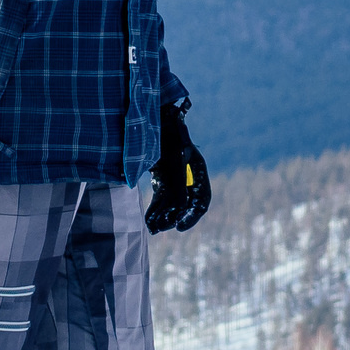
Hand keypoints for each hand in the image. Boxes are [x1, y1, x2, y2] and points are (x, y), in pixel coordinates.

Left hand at [146, 102, 211, 233]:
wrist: (155, 121)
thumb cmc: (169, 132)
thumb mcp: (176, 151)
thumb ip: (180, 174)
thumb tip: (182, 203)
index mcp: (198, 172)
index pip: (201, 201)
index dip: (192, 216)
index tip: (178, 227)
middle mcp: (189, 180)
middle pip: (185, 207)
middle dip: (173, 219)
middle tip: (161, 228)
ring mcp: (175, 181)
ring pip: (171, 206)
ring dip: (163, 217)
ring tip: (153, 228)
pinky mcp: (162, 181)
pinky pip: (160, 200)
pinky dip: (155, 210)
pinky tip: (148, 221)